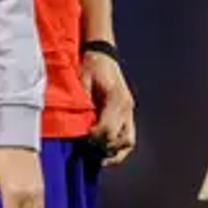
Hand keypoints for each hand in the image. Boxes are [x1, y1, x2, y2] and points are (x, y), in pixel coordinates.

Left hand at [81, 49, 135, 165]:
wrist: (102, 53)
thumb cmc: (91, 65)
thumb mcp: (83, 80)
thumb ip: (82, 103)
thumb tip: (79, 125)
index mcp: (116, 99)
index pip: (108, 130)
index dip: (94, 139)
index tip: (82, 140)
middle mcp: (126, 107)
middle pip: (119, 140)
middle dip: (103, 147)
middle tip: (87, 148)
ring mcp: (129, 111)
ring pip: (128, 142)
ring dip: (114, 151)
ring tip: (98, 154)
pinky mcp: (128, 112)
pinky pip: (128, 136)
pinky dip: (119, 146)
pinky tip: (106, 151)